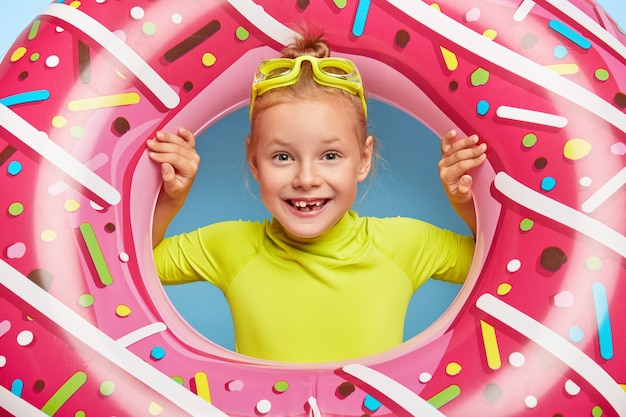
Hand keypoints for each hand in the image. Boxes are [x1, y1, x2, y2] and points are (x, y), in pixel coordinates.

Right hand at [147, 127, 199, 246]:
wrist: (178, 191)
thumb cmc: (174, 189)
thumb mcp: (171, 188)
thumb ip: (169, 178)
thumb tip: (165, 165)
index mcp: (191, 169)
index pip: (175, 159)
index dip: (163, 156)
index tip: (151, 154)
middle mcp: (194, 160)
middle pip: (177, 149)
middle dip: (162, 146)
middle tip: (149, 143)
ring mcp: (192, 154)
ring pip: (180, 142)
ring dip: (168, 138)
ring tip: (156, 135)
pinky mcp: (190, 150)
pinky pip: (189, 140)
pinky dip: (185, 134)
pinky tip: (179, 129)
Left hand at [438, 130, 486, 234]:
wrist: (456, 193)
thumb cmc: (461, 194)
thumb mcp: (463, 196)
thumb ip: (464, 188)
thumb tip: (466, 178)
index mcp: (446, 176)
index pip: (461, 165)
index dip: (473, 161)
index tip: (483, 157)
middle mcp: (443, 166)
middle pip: (458, 155)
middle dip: (472, 151)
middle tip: (484, 147)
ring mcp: (443, 159)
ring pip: (454, 148)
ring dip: (465, 142)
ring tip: (476, 138)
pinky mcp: (445, 155)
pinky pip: (445, 145)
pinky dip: (448, 138)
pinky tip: (453, 132)